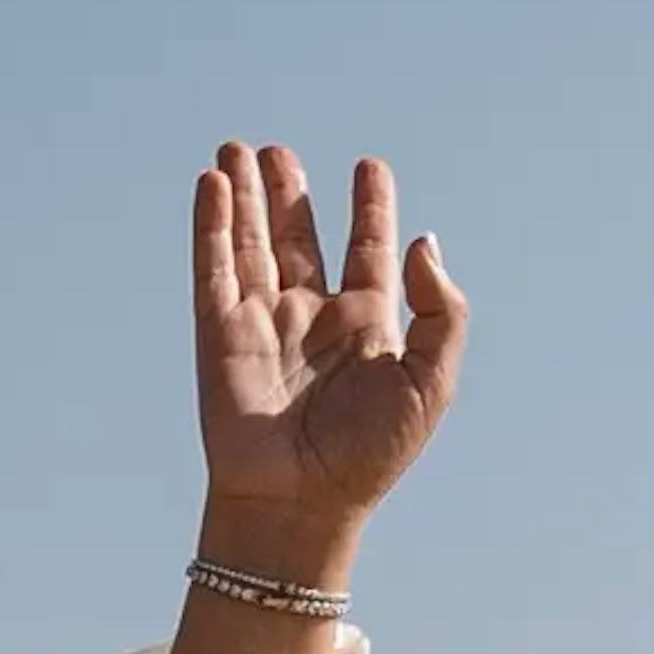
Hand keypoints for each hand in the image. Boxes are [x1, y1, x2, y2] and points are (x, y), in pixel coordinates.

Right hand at [192, 140, 466, 561]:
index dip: (370, 210)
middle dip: (288, 193)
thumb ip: (441, 313)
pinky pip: (214, 267)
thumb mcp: (430, 384)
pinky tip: (214, 181)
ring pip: (251, 243)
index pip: (368, 252)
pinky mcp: (220, 333)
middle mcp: (314, 320)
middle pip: (299, 238)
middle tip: (279, 152)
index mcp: (368, 329)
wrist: (302, 504)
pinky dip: (212, 224)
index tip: (370, 168)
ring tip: (238, 150)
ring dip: (243, 195)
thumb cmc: (370, 455)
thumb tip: (424, 243)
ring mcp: (264, 323)